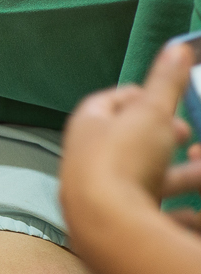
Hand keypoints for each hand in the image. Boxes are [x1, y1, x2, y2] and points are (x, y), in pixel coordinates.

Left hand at [61, 44, 192, 217]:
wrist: (106, 227)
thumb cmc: (123, 160)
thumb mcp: (152, 111)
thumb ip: (166, 81)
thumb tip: (179, 46)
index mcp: (86, 125)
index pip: (108, 101)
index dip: (140, 96)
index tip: (166, 99)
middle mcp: (84, 157)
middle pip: (125, 139)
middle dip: (160, 134)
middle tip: (184, 134)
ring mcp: (96, 190)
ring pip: (141, 173)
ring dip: (175, 170)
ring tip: (200, 168)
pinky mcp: (111, 218)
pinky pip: (145, 204)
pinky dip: (171, 202)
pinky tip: (193, 210)